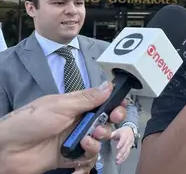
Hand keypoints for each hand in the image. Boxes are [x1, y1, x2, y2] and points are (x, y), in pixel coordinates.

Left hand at [0, 81, 126, 173]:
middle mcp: (78, 121)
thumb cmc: (31, 121)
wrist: (9, 149)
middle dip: (111, 122)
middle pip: (106, 121)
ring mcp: (75, 139)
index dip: (114, 105)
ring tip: (91, 137)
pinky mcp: (71, 157)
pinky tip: (83, 149)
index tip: (119, 108)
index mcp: (76, 105)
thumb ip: (87, 98)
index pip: (102, 102)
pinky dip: (90, 153)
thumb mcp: (61, 105)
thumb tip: (109, 85)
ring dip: (100, 137)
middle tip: (109, 122)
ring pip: (100, 139)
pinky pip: (90, 156)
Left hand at [111, 126, 134, 164]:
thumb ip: (111, 134)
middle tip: (117, 158)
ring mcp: (130, 144)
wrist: (130, 130)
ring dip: (123, 157)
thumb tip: (105, 136)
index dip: (121, 143)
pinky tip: (120, 161)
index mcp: (125, 135)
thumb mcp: (117, 131)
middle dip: (121, 153)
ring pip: (127, 151)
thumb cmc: (122, 131)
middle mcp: (128, 140)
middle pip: (125, 147)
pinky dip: (124, 158)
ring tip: (118, 162)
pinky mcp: (130, 148)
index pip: (123, 139)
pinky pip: (127, 154)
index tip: (117, 147)